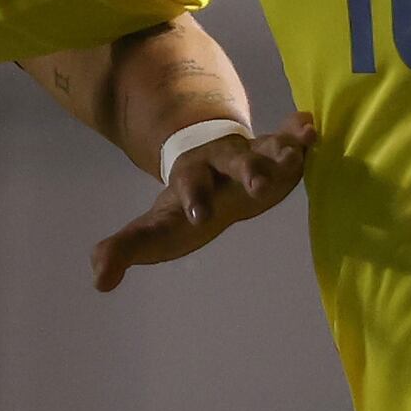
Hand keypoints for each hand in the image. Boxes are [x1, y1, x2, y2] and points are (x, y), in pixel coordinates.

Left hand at [90, 112, 317, 290]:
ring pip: (268, 148)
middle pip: (233, 163)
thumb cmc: (185, 207)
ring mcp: (253, 154)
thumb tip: (97, 279)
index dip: (193, 199)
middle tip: (258, 189)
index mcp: (192, 179)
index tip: (198, 217)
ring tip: (302, 147)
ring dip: (283, 149)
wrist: (212, 168)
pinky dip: (301, 135)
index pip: (189, 187)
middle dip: (247, 172)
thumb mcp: (155, 228)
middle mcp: (223, 162)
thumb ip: (124, 249)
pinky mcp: (279, 153)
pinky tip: (312, 131)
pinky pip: (291, 140)